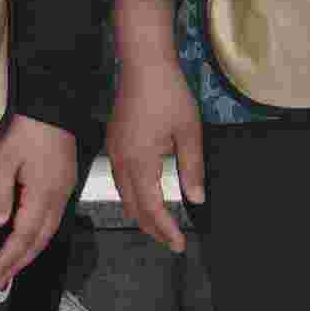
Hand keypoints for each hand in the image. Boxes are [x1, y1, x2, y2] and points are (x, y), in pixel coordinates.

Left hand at [0, 115, 80, 290]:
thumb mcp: (4, 159)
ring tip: (13, 266)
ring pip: (48, 232)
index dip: (9, 259)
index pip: (23, 237)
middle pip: (39, 240)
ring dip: (30, 252)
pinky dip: (39, 235)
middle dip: (20, 263)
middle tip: (2, 280)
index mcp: (43, 194)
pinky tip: (28, 238)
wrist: (52, 106)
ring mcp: (63, 191)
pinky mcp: (64, 184)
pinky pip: (52, 218)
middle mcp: (57, 197)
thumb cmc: (28, 128)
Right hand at [103, 58, 202, 256]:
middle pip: (133, 207)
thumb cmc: (169, 95)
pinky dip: (133, 197)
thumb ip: (192, 169)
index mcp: (140, 161)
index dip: (165, 229)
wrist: (144, 65)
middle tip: (172, 241)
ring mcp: (114, 152)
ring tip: (161, 225)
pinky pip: (120, 180)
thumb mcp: (189, 133)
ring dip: (141, 214)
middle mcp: (121, 161)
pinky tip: (145, 197)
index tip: (180, 244)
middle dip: (152, 228)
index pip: (151, 207)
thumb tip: (196, 199)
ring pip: (123, 195)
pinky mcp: (113, 143)